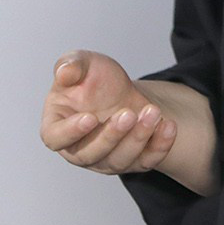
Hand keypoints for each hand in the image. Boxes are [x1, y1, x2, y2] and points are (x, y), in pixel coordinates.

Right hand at [40, 50, 177, 175]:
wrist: (123, 90)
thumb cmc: (95, 80)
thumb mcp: (84, 63)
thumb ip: (71, 65)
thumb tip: (64, 73)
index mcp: (58, 126)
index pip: (55, 138)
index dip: (71, 132)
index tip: (90, 118)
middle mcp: (79, 149)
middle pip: (90, 154)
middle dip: (112, 135)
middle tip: (128, 113)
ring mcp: (106, 159)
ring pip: (119, 160)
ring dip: (138, 138)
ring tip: (152, 112)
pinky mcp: (133, 161)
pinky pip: (147, 161)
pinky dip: (160, 146)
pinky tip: (168, 126)